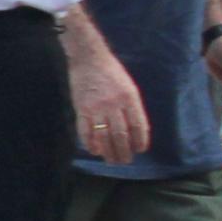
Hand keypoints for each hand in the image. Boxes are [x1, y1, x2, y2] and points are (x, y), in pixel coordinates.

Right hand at [66, 29, 152, 164]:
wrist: (89, 59)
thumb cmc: (112, 72)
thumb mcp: (129, 87)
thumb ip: (133, 107)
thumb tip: (137, 130)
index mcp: (129, 98)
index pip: (138, 125)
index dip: (140, 140)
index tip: (140, 150)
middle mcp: (114, 104)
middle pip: (121, 134)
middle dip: (124, 150)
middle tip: (125, 161)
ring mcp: (96, 108)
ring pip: (104, 136)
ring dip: (108, 151)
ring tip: (111, 160)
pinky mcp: (81, 109)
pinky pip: (85, 131)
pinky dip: (90, 143)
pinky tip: (94, 150)